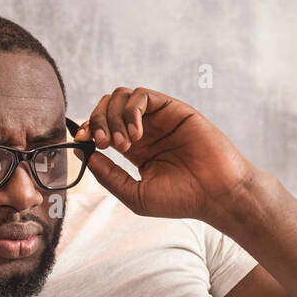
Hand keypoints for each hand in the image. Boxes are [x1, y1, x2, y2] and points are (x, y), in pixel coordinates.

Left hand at [74, 87, 259, 226]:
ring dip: (113, 117)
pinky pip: (142, 96)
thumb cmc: (182, 199)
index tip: (81, 142)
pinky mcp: (173, 109)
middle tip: (104, 143)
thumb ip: (110, 176)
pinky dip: (131, 111)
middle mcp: (145, 130)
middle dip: (97, 121)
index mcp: (136, 149)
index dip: (87, 130)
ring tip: (124, 143)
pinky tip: (137, 134)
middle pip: (107, 108)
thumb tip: (86, 155)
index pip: (102, 127)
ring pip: (121, 97)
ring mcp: (159, 118)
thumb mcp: (136, 195)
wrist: (216, 194)